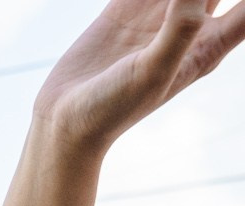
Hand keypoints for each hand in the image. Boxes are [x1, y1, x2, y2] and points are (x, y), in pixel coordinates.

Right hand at [30, 0, 244, 155]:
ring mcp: (157, 16)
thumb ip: (181, 27)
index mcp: (209, 43)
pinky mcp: (125, 9)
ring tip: (149, 0)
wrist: (65, 121)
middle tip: (172, 2)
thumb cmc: (115, 107)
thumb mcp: (154, 71)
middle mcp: (189, 25)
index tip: (213, 1)